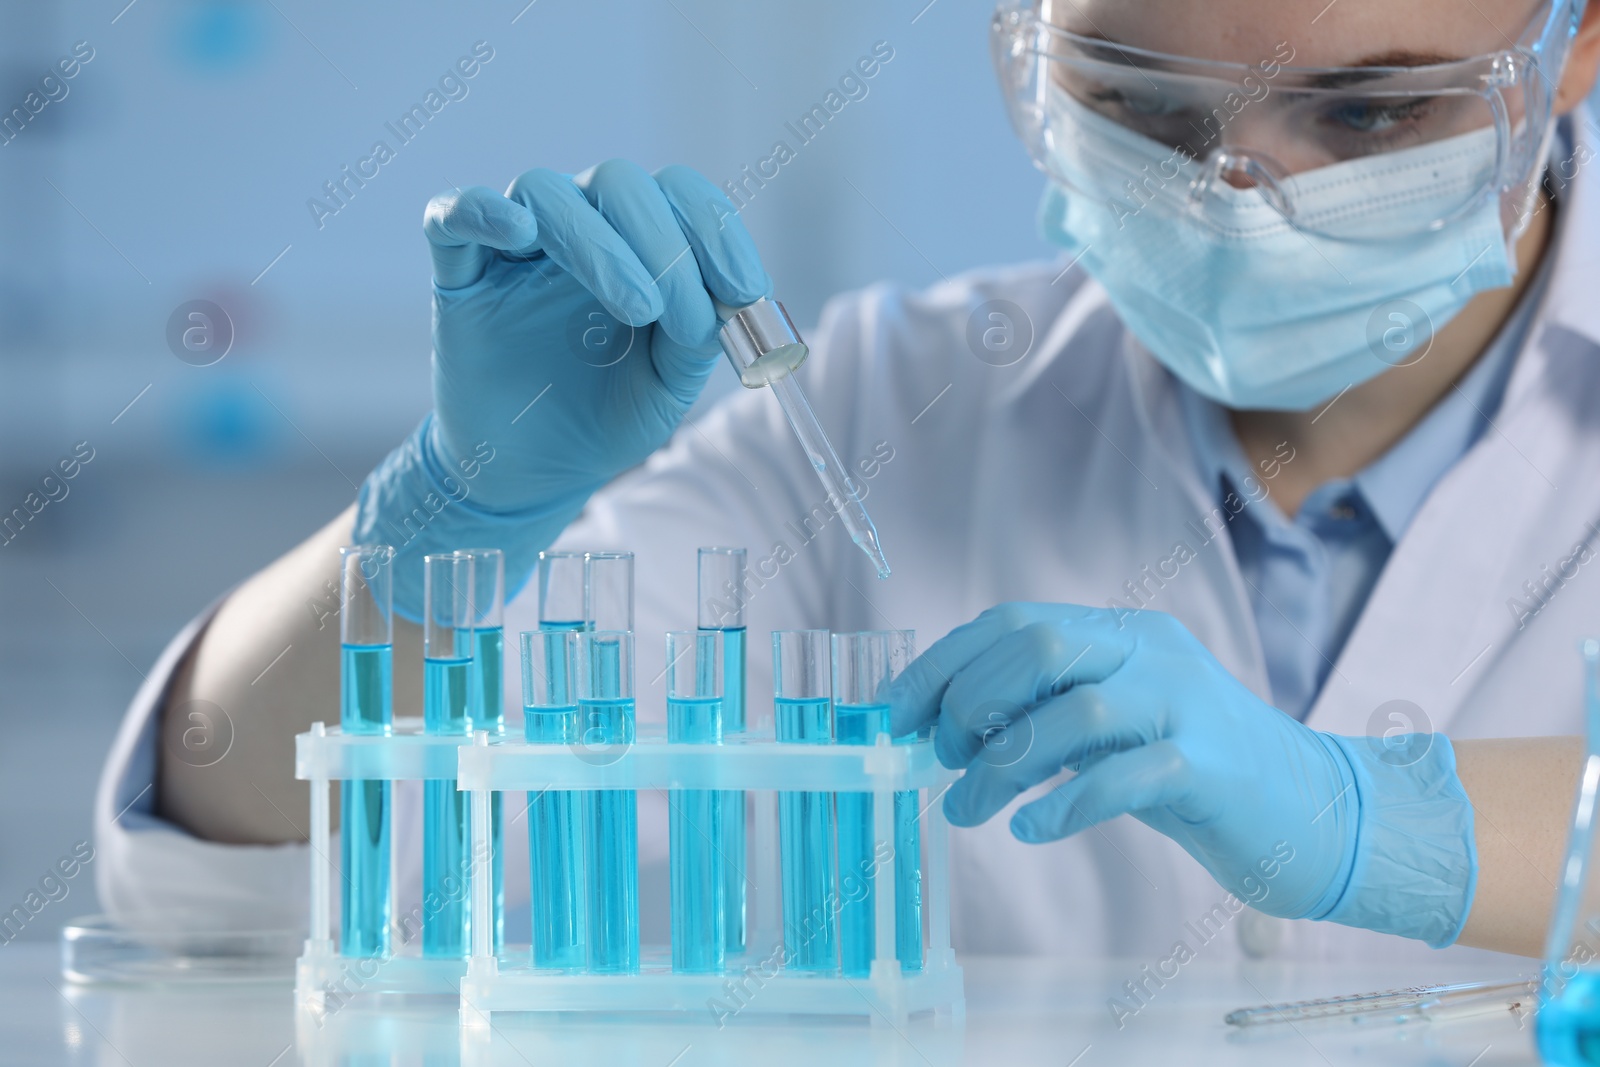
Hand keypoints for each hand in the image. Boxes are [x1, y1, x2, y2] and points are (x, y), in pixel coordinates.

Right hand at [422, 161, 769, 511]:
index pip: (679, 196)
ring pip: (545, 192)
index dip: (716, 231)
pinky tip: (518, 233)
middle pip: (618, 182)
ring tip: (638, 309)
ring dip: (598, 243)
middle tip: (679, 314)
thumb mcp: (669, 385)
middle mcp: (581, 228)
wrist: (536, 472)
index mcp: (639, 242)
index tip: (745, 290)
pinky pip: (454, 215)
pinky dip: (483, 211)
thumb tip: (728, 301)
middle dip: (662, 242)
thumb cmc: (607, 416)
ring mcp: (515, 248)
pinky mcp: (460, 275)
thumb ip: (698, 338)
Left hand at [889, 604, 1475, 941]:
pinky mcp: (1211, 767)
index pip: (1012, 622)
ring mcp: (1187, 706)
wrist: (1318, 813)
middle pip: (1037, 646)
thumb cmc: (1195, 773)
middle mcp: (1152, 654)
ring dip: (1001, 764)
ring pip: (1074, 711)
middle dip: (969, 702)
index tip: (896, 714)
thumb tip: (947, 732)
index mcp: (1122, 634)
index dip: (943, 664)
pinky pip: (1125, 775)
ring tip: (966, 809)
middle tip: (944, 758)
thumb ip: (1045, 718)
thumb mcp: (1112, 730)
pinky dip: (1065, 802)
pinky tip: (1030, 828)